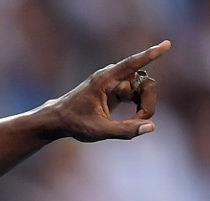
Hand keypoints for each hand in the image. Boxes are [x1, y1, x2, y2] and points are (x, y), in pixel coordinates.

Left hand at [49, 40, 170, 141]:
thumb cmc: (75, 123)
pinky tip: (134, 118)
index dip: (150, 55)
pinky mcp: (119, 88)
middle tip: (138, 122)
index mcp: (104, 80)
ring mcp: (117, 81)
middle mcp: (113, 76)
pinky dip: (140, 106)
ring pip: (144, 89)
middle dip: (147, 103)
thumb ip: (124, 131)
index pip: (131, 64)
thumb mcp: (98, 131)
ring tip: (133, 122)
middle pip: (146, 84)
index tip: (167, 44)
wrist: (59, 119)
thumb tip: (151, 127)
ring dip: (143, 106)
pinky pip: (139, 93)